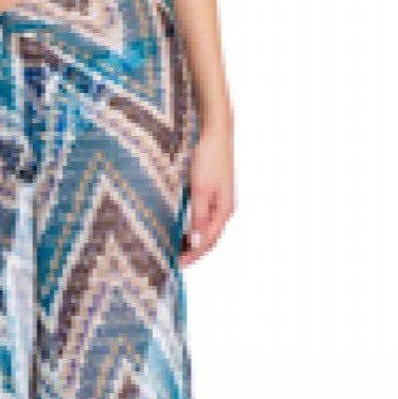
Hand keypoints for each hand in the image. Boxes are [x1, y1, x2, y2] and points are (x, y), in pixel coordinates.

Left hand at [182, 121, 234, 266]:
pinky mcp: (214, 195)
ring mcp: (220, 202)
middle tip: (174, 262)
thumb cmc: (208, 158)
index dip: (192, 255)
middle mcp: (224, 209)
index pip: (208, 242)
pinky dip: (192, 229)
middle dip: (193, 252)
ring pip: (206, 230)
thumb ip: (198, 216)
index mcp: (224, 210)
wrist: (216, 134)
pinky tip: (181, 230)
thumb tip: (195, 242)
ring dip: (192, 242)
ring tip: (175, 250)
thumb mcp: (200, 189)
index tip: (176, 264)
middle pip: (209, 239)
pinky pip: (204, 219)